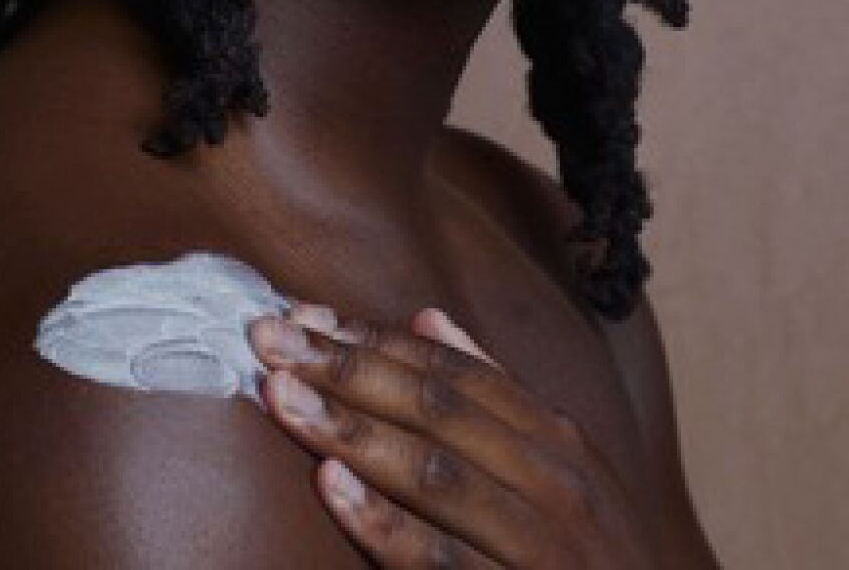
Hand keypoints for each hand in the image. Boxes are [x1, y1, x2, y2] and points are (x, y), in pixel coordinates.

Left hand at [245, 303, 654, 567]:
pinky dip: (387, 523)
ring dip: (352, 430)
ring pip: (436, 475)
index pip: (450, 374)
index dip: (371, 339)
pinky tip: (333, 488)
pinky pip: (443, 561)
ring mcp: (541, 546)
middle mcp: (553, 483)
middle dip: (345, 369)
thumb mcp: (564, 469)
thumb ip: (496, 395)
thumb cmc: (592, 557)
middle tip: (266, 339)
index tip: (298, 313)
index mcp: (555, 441)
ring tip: (281, 395)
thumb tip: (429, 318)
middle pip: (436, 411)